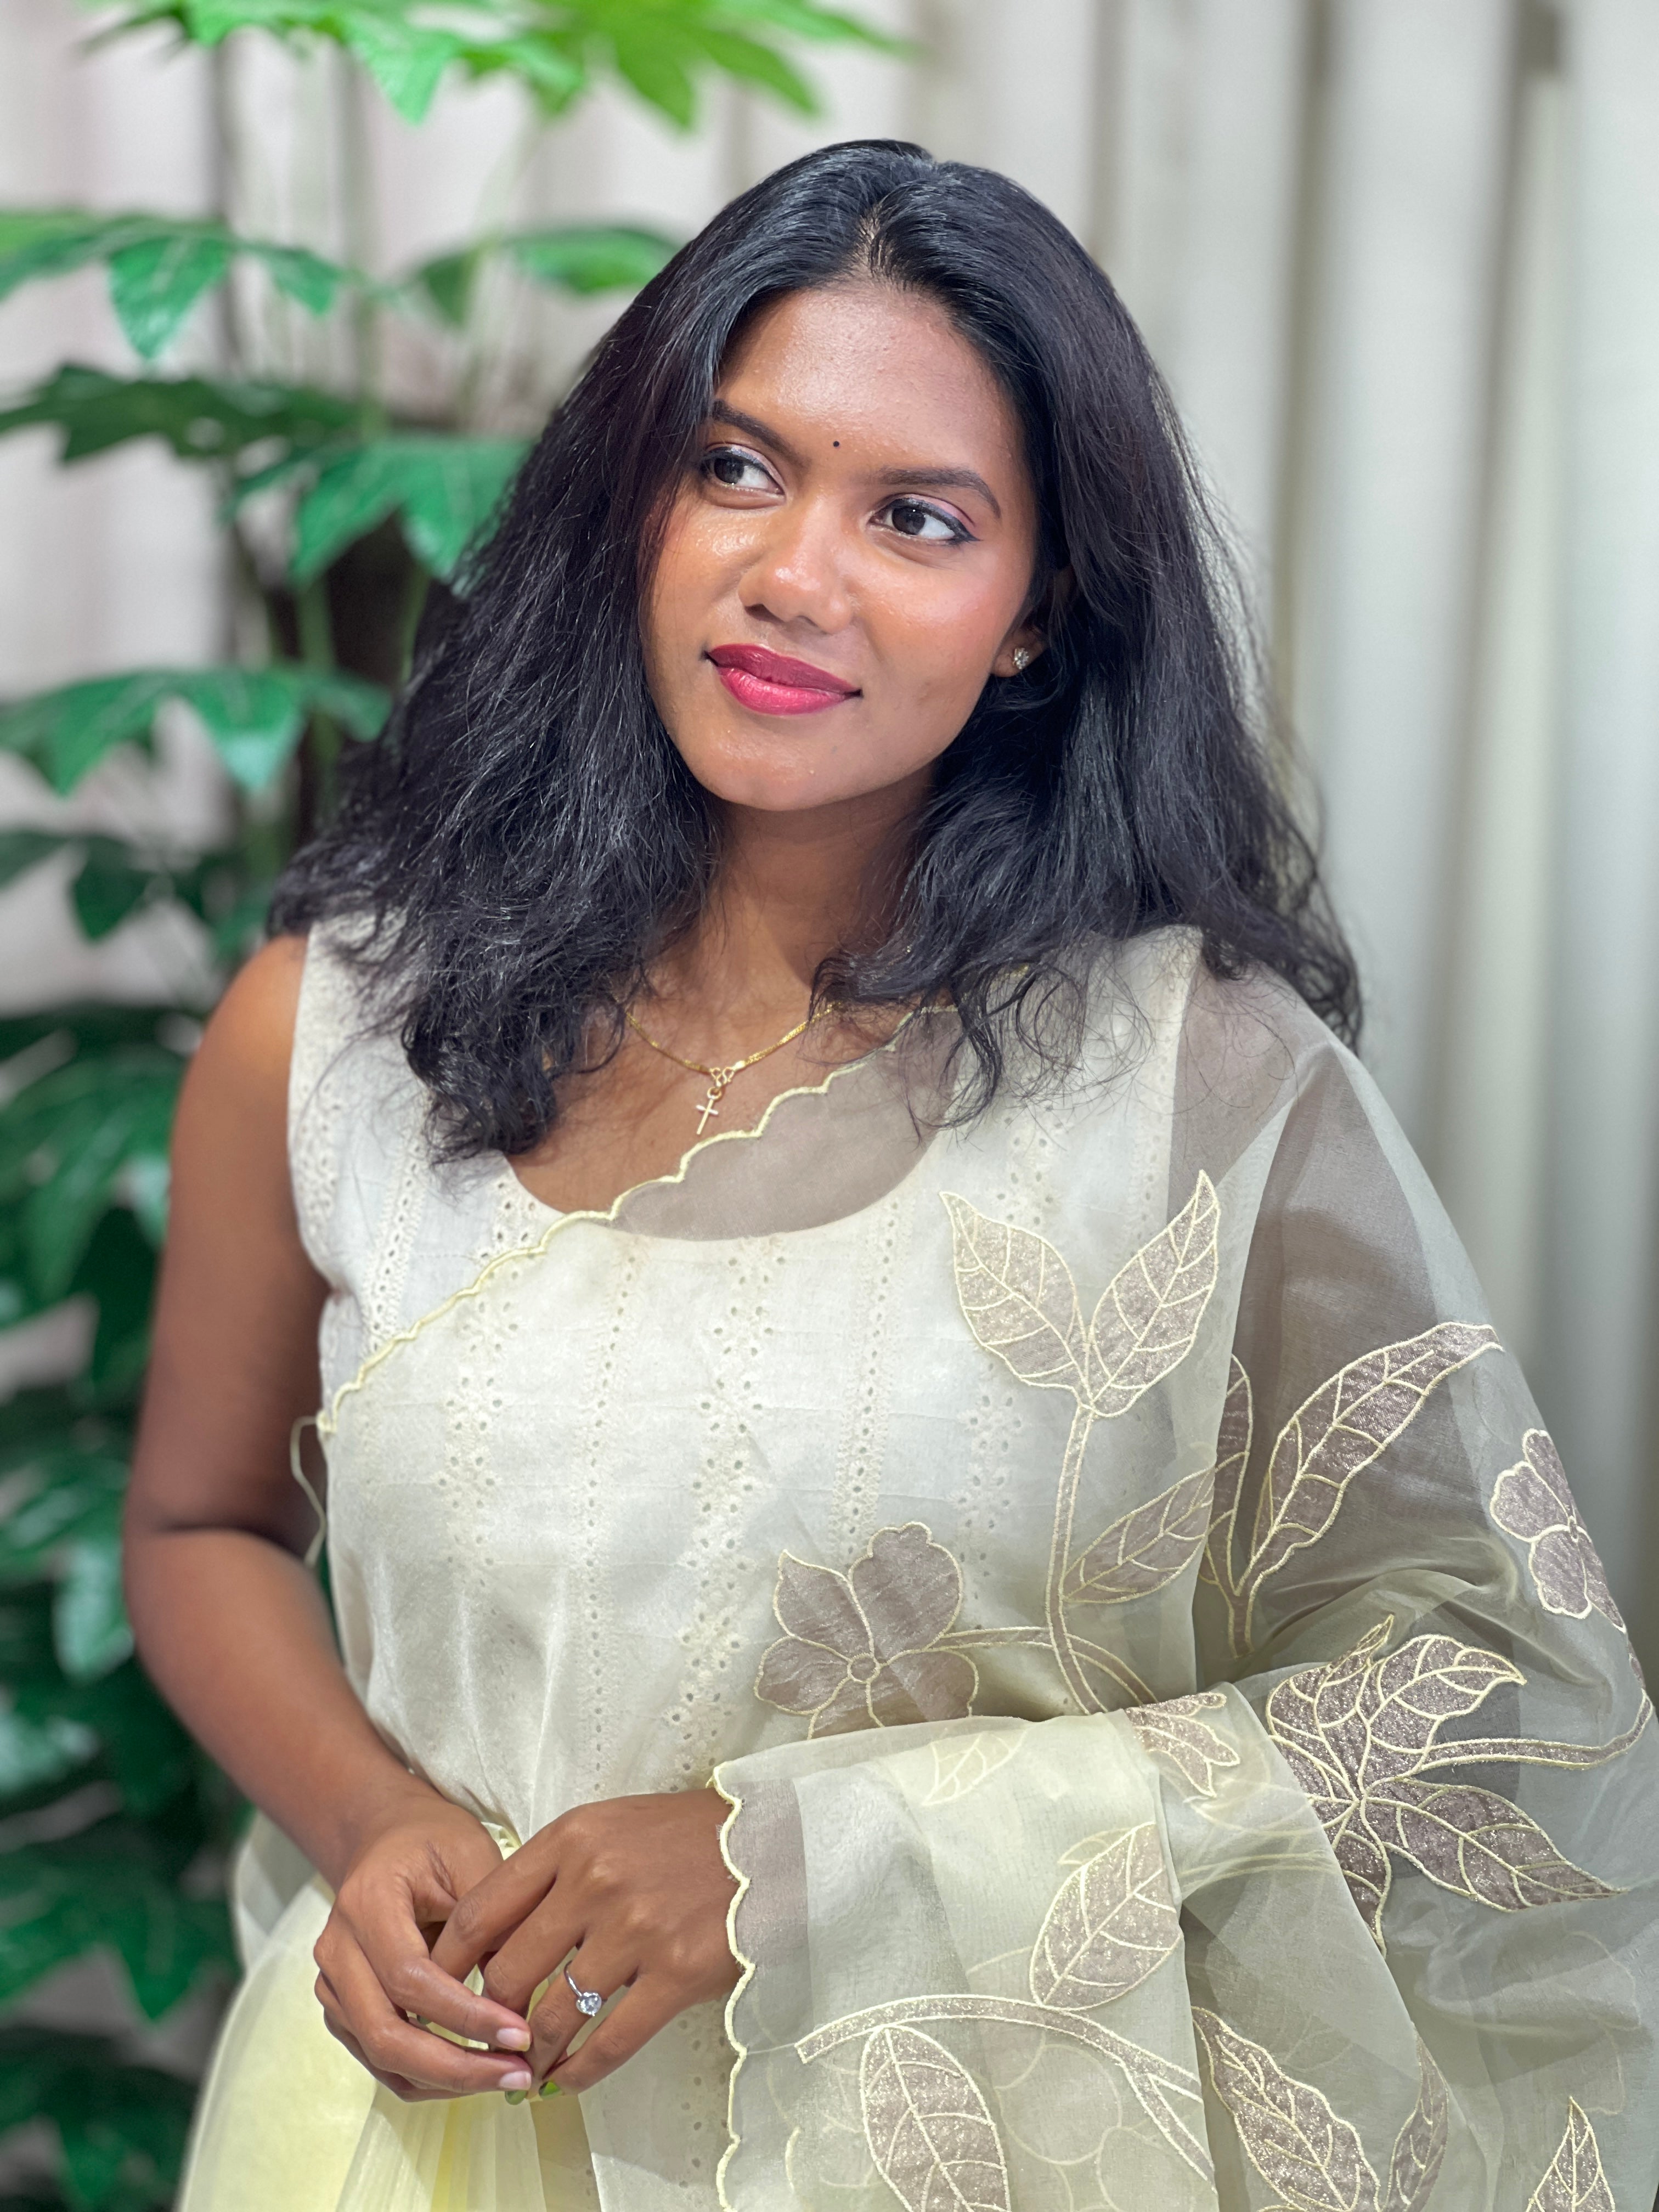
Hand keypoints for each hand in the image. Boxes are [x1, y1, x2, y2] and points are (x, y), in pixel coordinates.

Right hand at [313, 1788, 536, 2100]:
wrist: (386, 1839)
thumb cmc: (434, 1841)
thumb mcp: (470, 1856)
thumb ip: (490, 1919)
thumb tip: (521, 1994)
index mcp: (365, 1905)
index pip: (410, 1979)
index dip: (465, 2015)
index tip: (521, 2032)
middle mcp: (337, 1952)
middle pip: (386, 2033)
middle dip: (456, 2066)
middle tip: (520, 2073)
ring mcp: (333, 1986)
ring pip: (382, 2057)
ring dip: (446, 2080)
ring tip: (508, 2075)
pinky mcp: (344, 2010)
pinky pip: (381, 2061)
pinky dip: (429, 2077)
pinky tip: (477, 2072)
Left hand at [430, 1788, 738, 2093]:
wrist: (766, 1840)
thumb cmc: (676, 1839)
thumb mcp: (603, 1831)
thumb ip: (548, 1877)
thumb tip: (490, 1947)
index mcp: (571, 1839)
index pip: (481, 1911)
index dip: (449, 1964)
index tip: (439, 1993)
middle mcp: (595, 1881)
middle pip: (509, 1971)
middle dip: (487, 2020)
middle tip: (484, 2044)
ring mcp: (637, 1928)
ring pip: (556, 2015)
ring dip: (533, 2055)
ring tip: (526, 2072)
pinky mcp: (677, 1971)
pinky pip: (611, 2041)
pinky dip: (580, 2072)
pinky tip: (567, 2081)